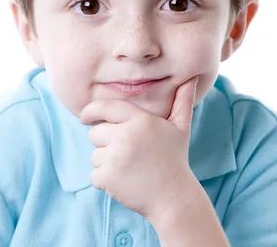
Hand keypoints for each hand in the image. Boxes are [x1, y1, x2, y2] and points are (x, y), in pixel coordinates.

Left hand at [79, 77, 199, 222]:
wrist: (174, 198)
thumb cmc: (175, 160)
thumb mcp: (180, 128)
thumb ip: (182, 102)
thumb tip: (191, 78)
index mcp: (140, 120)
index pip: (106, 107)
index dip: (91, 111)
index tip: (85, 117)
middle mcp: (126, 135)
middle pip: (95, 133)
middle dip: (106, 143)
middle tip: (127, 154)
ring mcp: (115, 157)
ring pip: (94, 155)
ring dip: (106, 163)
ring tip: (130, 169)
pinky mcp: (108, 177)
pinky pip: (93, 175)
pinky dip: (104, 181)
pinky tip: (124, 182)